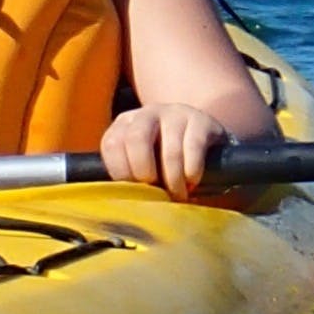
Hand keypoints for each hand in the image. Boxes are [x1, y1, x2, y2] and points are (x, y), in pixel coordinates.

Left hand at [96, 103, 236, 196]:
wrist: (200, 141)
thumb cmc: (163, 161)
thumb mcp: (141, 163)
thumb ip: (129, 174)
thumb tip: (125, 200)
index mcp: (125, 124)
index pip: (112, 144)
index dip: (121, 172)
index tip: (135, 190)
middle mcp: (147, 114)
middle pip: (136, 139)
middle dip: (145, 172)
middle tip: (156, 190)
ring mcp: (176, 113)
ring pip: (170, 151)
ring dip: (174, 181)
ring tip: (178, 195)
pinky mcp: (201, 120)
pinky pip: (194, 148)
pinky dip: (192, 172)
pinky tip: (192, 181)